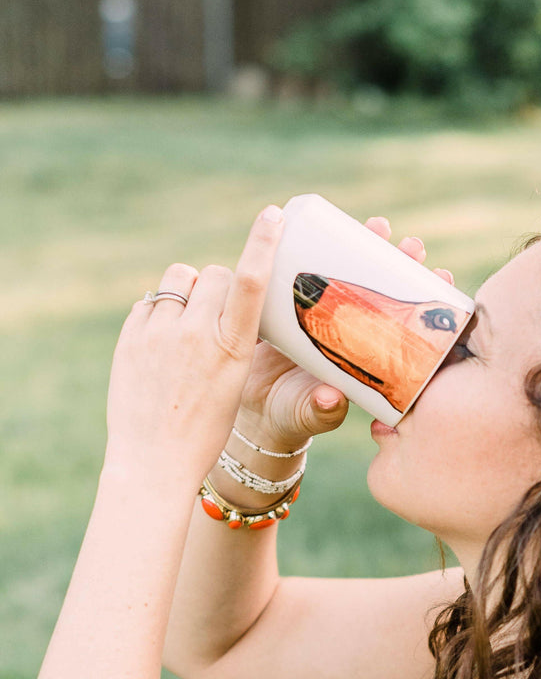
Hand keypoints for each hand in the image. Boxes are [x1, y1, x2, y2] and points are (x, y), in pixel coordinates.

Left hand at [104, 206, 287, 485]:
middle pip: (214, 275)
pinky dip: (159, 314)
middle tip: (214, 320)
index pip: (250, 282)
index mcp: (232, 349)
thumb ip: (227, 336)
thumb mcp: (233, 382)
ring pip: (179, 279)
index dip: (263, 244)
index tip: (272, 215)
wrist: (154, 463)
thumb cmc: (204, 430)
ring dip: (186, 291)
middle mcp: (196, 335)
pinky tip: (161, 346)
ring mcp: (158, 335)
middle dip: (218, 287)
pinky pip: (149, 302)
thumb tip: (213, 294)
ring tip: (185, 324)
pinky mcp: (129, 338)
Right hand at [235, 216, 454, 449]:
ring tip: (379, 226)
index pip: (403, 320)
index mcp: (366, 353)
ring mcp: (325, 315)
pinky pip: (314, 272)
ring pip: (351, 272)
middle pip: (381, 288)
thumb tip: (331, 398)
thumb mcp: (308, 413)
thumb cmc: (290, 414)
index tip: (443, 277)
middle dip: (400, 263)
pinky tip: (324, 228)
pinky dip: (320, 250)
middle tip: (412, 246)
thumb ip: (320, 411)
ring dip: (365, 246)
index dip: (424, 298)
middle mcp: (351, 329)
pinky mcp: (295, 305)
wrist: (254, 408)